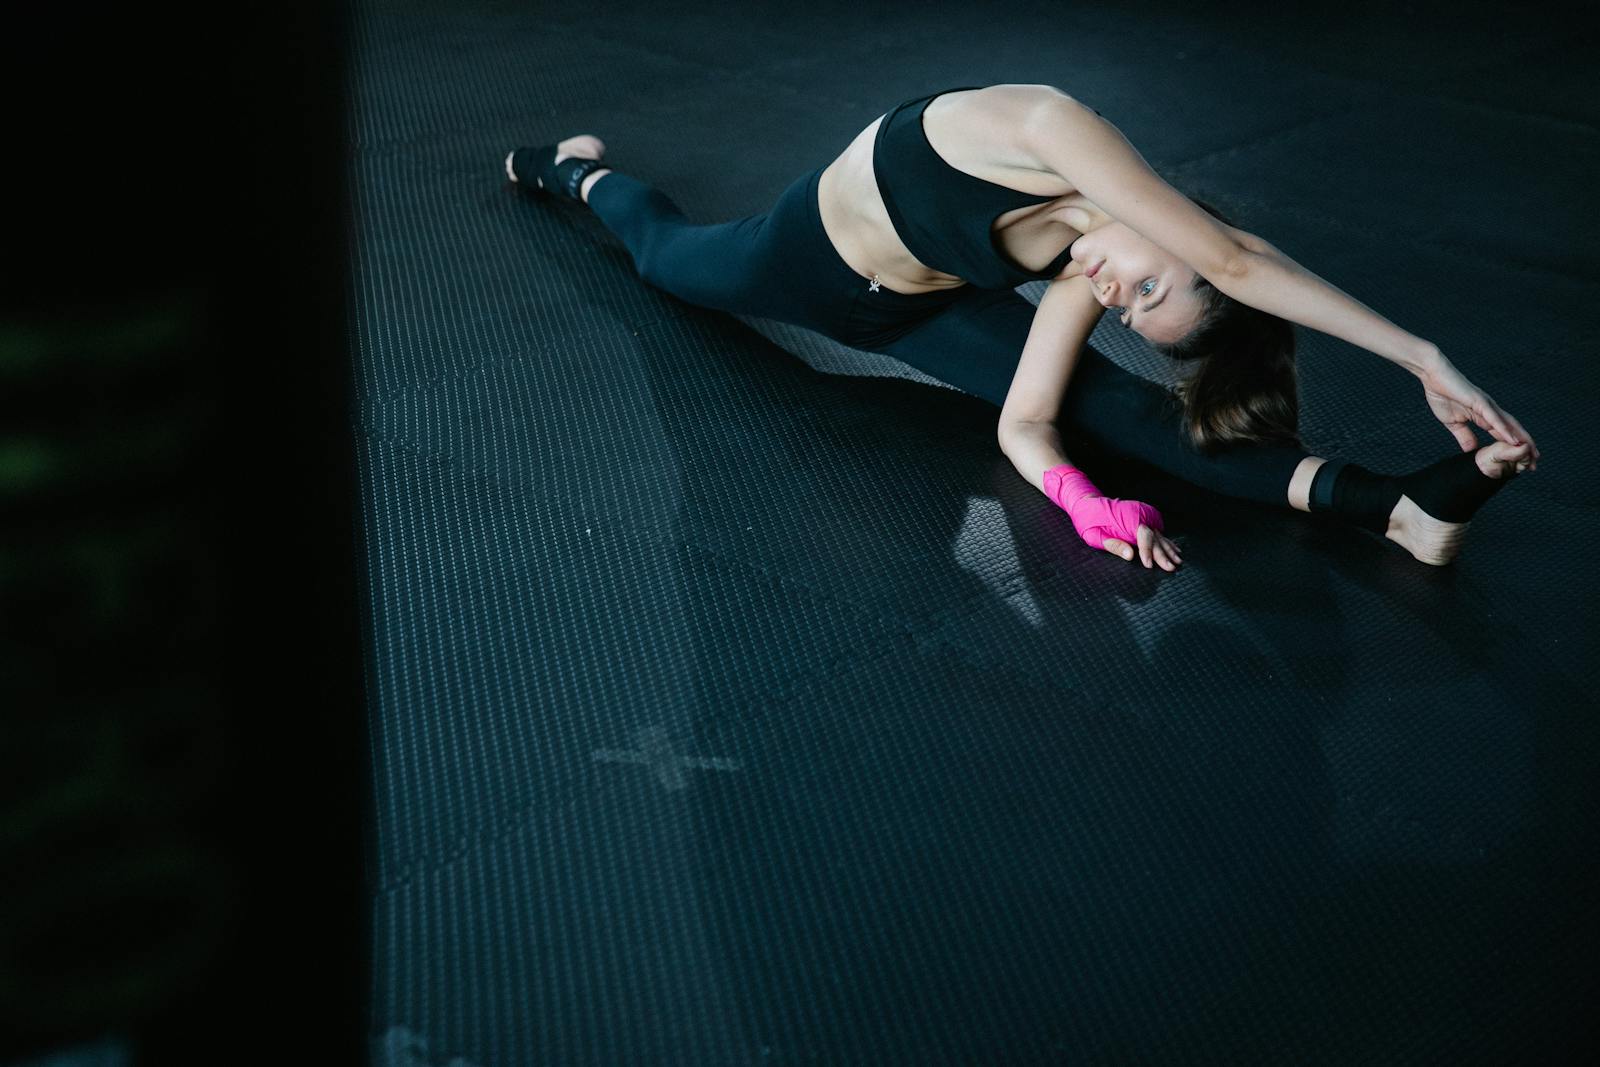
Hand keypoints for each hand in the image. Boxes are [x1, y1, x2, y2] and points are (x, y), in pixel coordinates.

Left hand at [1043, 464, 1183, 571]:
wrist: (1088, 504)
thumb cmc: (1090, 521)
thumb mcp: (1095, 535)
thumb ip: (1114, 545)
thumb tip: (1130, 556)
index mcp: (1128, 520)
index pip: (1144, 537)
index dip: (1148, 552)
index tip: (1149, 565)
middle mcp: (1139, 516)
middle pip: (1155, 538)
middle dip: (1163, 554)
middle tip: (1172, 568)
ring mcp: (1143, 516)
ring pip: (1159, 535)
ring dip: (1169, 549)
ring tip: (1178, 561)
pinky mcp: (1144, 518)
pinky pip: (1158, 531)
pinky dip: (1166, 541)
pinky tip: (1175, 549)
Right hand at [1420, 356, 1540, 469]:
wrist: (1434, 377)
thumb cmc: (1443, 395)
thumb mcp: (1453, 423)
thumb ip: (1464, 435)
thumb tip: (1471, 450)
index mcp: (1485, 416)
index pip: (1504, 434)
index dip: (1514, 448)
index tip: (1523, 461)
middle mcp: (1491, 411)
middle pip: (1513, 430)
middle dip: (1525, 446)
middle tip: (1534, 463)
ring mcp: (1487, 406)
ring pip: (1508, 425)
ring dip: (1521, 440)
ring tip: (1531, 453)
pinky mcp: (1479, 402)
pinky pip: (1494, 418)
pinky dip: (1505, 430)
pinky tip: (1513, 440)